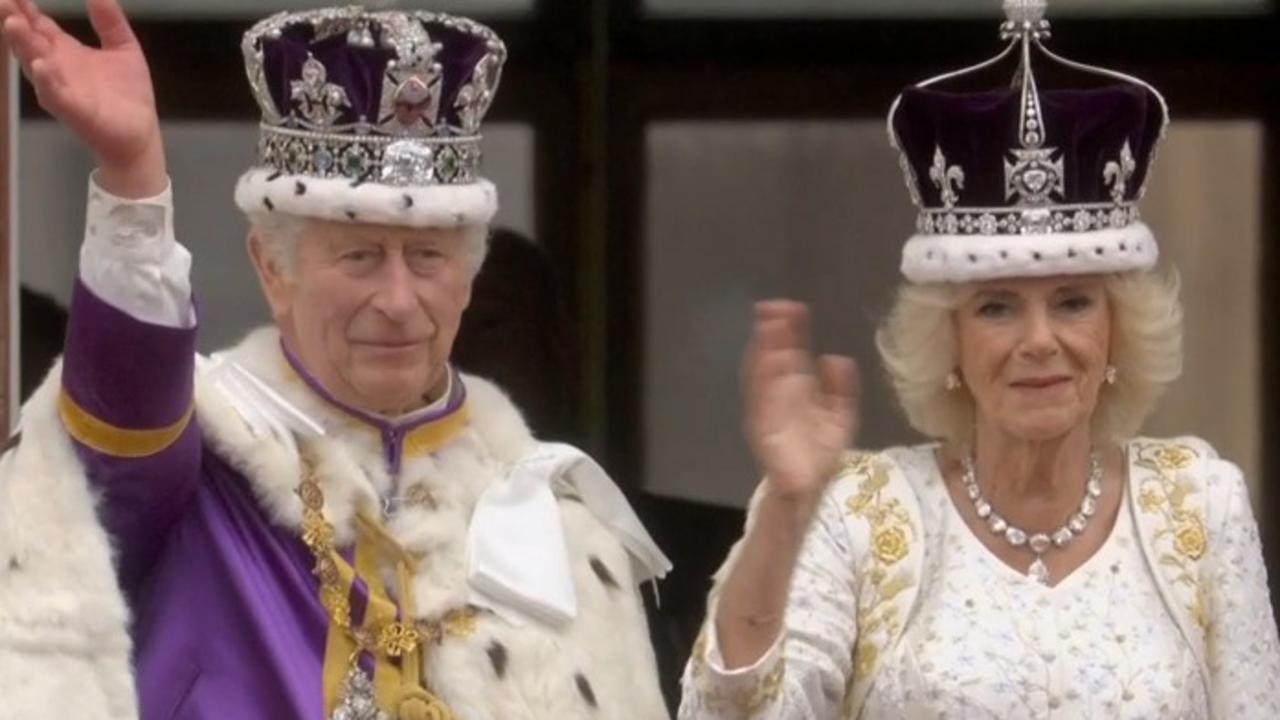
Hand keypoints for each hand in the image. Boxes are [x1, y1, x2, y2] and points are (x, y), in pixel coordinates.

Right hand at [1, 0, 164, 195]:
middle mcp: (55, 67)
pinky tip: (42, 64)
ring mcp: (59, 89)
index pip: (37, 24)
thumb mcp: (124, 48)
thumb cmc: (128, 93)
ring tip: (13, 22)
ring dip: (22, 44)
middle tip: (3, 0)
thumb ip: (110, 22)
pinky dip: (47, 80)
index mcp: (64, 51)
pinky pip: (54, 94)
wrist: (140, 134)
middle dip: (14, 20)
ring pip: (34, 64)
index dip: (24, 6)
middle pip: (28, 40)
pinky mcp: (72, 110)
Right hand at [742, 301, 858, 505]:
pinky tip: (767, 361)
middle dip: (771, 333)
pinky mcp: (763, 428)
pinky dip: (762, 381)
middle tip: (773, 307)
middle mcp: (779, 395)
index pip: (791, 353)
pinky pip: (760, 401)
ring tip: (768, 327)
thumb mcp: (839, 415)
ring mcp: (768, 410)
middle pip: (771, 358)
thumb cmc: (819, 453)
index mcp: (797, 388)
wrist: (808, 490)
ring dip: (763, 350)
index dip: (791, 330)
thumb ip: (841, 388)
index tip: (793, 307)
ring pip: (762, 374)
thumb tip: (837, 358)